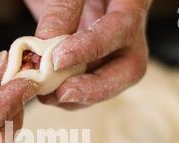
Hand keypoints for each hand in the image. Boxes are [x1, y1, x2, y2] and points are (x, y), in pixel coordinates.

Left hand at [25, 0, 150, 109]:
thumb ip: (61, 8)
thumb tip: (50, 43)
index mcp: (130, 1)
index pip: (122, 28)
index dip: (92, 48)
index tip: (59, 60)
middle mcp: (129, 28)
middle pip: (130, 68)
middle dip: (96, 87)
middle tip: (63, 93)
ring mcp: (115, 47)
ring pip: (110, 82)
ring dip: (79, 96)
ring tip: (48, 96)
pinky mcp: (98, 60)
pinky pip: (91, 84)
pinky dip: (70, 95)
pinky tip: (49, 94)